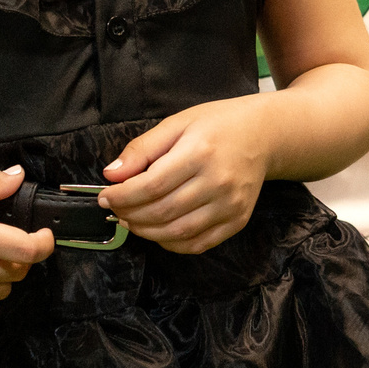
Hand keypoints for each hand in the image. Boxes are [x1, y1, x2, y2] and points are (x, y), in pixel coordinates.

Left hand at [99, 98, 271, 253]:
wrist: (264, 134)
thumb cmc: (217, 124)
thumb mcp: (177, 123)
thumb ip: (142, 149)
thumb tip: (111, 175)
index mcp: (200, 152)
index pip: (150, 186)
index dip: (122, 196)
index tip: (105, 196)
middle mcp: (219, 182)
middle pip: (162, 212)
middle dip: (129, 215)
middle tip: (115, 210)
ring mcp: (231, 205)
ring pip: (177, 233)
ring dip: (146, 232)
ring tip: (131, 221)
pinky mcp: (237, 220)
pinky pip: (198, 244)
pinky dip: (171, 244)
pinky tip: (158, 231)